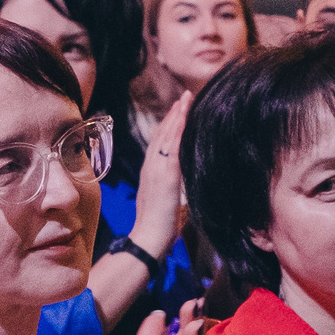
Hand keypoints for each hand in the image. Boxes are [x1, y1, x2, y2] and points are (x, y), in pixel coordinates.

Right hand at [129, 94, 188, 258]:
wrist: (149, 237)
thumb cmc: (159, 228)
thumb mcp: (168, 204)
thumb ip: (174, 194)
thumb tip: (183, 195)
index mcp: (150, 173)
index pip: (160, 143)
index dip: (169, 126)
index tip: (178, 111)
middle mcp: (150, 166)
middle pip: (162, 134)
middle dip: (173, 114)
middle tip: (183, 97)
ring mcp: (156, 169)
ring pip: (166, 135)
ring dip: (177, 116)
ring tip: (185, 99)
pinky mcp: (164, 174)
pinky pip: (171, 146)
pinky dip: (178, 129)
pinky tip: (184, 116)